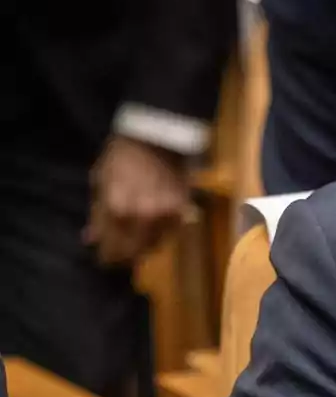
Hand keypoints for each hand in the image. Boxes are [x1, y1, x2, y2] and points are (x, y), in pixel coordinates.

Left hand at [84, 136, 189, 265]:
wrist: (157, 137)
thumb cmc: (121, 156)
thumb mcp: (100, 182)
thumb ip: (97, 214)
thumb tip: (91, 239)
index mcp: (117, 210)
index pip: (111, 247)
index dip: (106, 256)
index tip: (103, 259)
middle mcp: (142, 217)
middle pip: (134, 251)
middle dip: (124, 256)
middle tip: (119, 256)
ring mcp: (165, 214)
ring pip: (155, 245)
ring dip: (144, 247)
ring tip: (136, 242)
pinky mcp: (182, 209)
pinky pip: (171, 232)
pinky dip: (162, 234)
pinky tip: (154, 228)